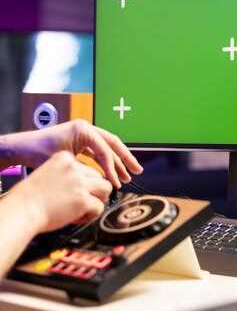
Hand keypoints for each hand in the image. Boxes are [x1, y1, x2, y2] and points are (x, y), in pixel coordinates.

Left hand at [5, 120, 142, 187]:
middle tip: (137, 171)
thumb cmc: (40, 153)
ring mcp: (84, 133)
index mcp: (83, 129)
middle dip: (125, 158)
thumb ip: (86, 168)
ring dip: (117, 161)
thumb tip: (104, 180)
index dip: (113, 167)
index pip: (105, 150)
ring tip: (128, 175)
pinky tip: (112, 172)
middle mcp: (86, 128)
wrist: (24, 147)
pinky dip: (106, 161)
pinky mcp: (80, 140)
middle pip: (113, 143)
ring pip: (107, 147)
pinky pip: (98, 151)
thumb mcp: (65, 161)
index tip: (116, 183)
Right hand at [10, 151, 112, 232]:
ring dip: (98, 200)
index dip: (82, 182)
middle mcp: (74, 168)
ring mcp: (80, 183)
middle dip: (94, 191)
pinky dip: (91, 215)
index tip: (71, 192)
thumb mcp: (49, 174)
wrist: (22, 210)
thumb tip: (87, 186)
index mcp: (64, 158)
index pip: (86, 167)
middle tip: (82, 202)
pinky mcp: (83, 200)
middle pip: (99, 177)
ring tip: (84, 209)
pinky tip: (77, 217)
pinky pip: (99, 207)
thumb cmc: (30, 197)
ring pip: (106, 188)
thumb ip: (68, 176)